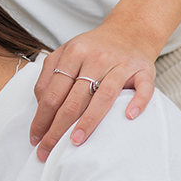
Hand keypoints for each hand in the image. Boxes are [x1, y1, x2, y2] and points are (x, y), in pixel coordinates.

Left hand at [28, 22, 157, 162]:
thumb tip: (41, 105)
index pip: (53, 93)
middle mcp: (96, 58)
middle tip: (48, 150)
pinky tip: (128, 117)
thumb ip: (50, 75)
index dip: (41, 118)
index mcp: (74, 53)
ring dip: (89, 121)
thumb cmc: (95, 48)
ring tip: (76, 142)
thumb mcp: (67, 52)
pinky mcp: (144, 70)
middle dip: (58, 128)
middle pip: (73, 99)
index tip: (36, 138)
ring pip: (104, 96)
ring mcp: (121, 64)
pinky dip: (137, 102)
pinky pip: (143, 88)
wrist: (130, 31)